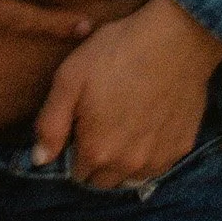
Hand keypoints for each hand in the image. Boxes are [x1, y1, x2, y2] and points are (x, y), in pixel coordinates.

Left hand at [31, 0, 221, 188]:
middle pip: (104, 181)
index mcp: (96, 152)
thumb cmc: (118, 52)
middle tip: (103, 124)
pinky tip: (150, 122)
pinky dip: (151, 153)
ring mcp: (158, 160)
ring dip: (124, 162)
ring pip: (131, 177)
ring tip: (126, 124)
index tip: (81, 126)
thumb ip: (50, 124)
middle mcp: (127, 166)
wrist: (176, 38)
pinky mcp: (181, 148)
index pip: (77, 174)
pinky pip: (158, 165)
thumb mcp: (70, 78)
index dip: (75, 151)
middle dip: (98, 161)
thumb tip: (40, 159)